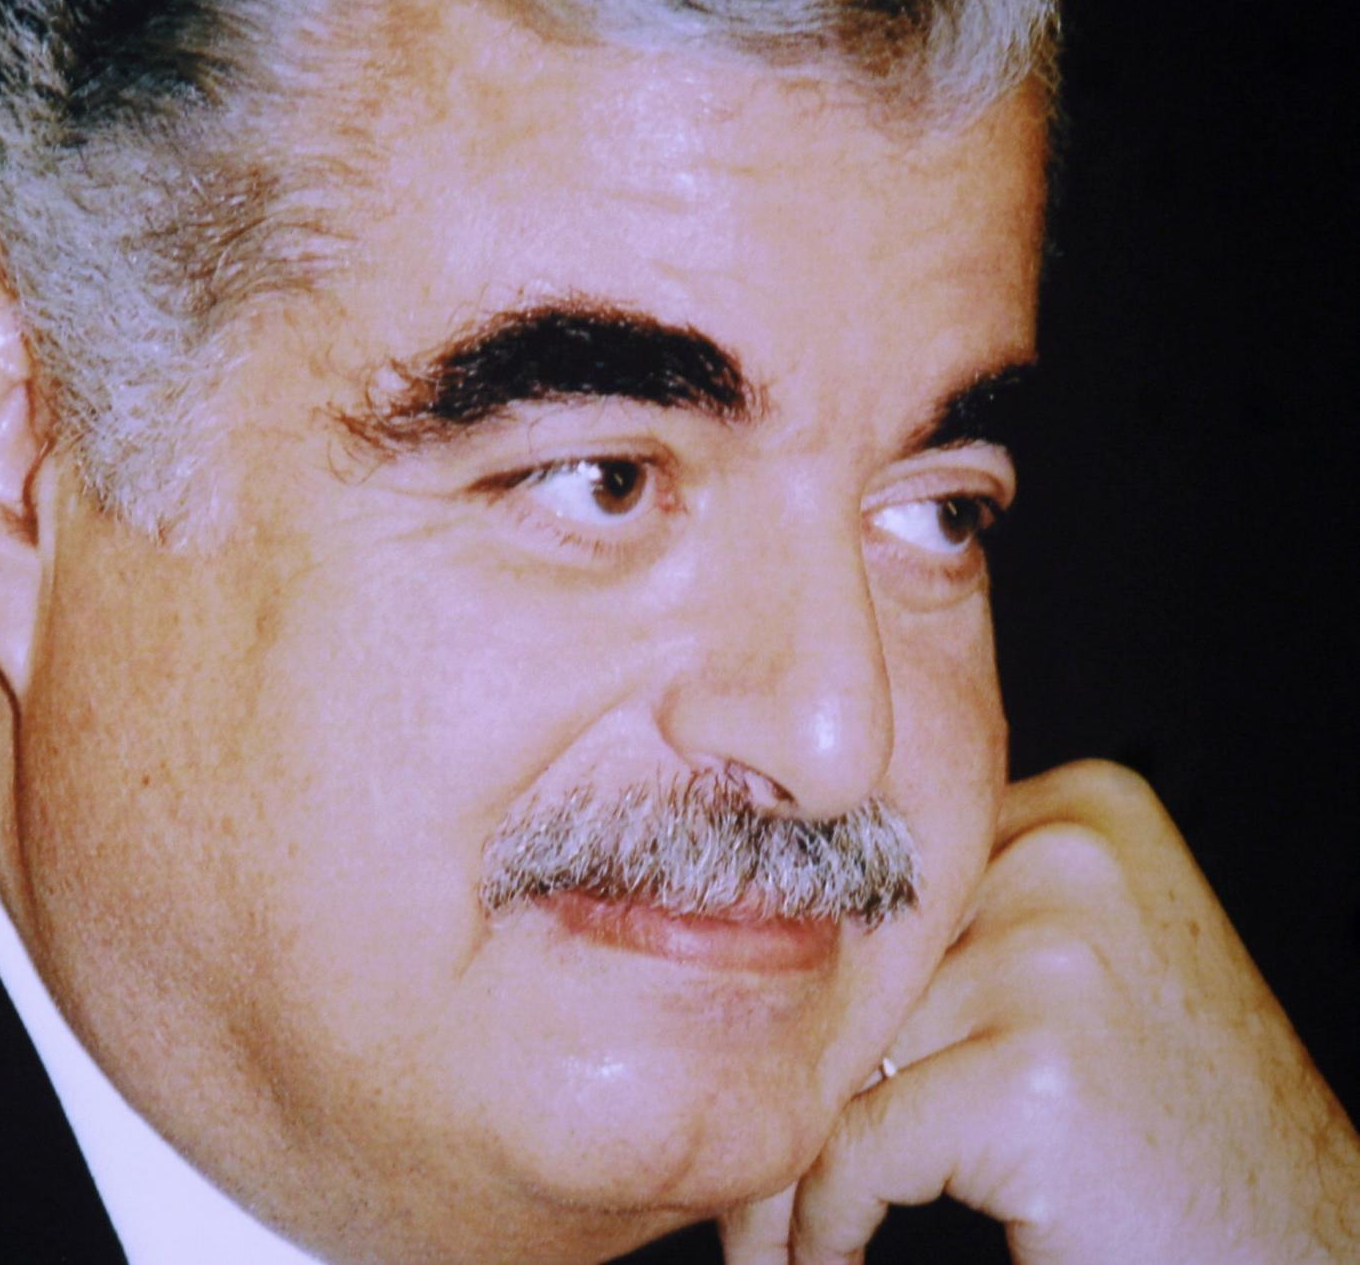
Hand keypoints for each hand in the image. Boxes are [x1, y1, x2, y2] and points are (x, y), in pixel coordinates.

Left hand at [719, 759, 1359, 1263]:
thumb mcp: (1082, 975)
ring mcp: (1055, 958)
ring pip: (838, 1059)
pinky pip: (861, 1147)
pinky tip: (822, 1263)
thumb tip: (755, 906)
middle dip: (788, 1081)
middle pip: (854, 971)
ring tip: (767, 1233)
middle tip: (729, 1183)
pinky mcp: (1032, 1070)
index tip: (747, 1069)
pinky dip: (826, 1222)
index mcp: (1080, 812)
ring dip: (787, 1165)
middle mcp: (1069, 857)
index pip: (883, 890)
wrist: (1304, 1257)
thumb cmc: (1178, 1134)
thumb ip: (963, 922)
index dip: (811, 997)